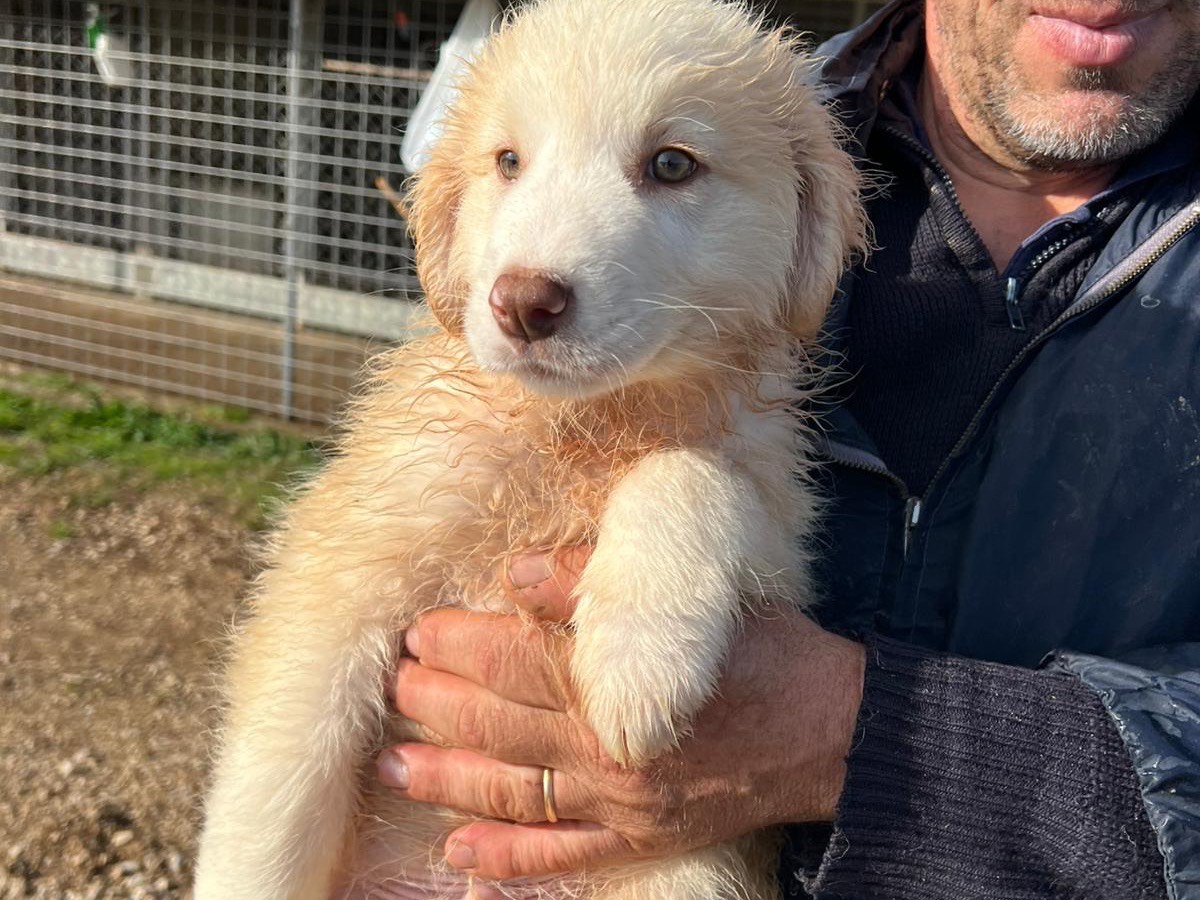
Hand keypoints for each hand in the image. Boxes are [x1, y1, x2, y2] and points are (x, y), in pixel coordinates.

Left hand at [379, 548, 864, 882]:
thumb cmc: (765, 654)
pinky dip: (507, 859)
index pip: (520, 661)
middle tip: (397, 686)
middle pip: (504, 725)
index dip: (463, 645)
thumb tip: (520, 574)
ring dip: (448, 780)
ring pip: (516, 793)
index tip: (421, 631)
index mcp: (621, 683)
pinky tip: (459, 852)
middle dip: (441, 705)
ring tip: (392, 766)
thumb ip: (600, 586)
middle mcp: (610, 748)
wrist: (832, 732)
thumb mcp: (694, 604)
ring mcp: (621, 803)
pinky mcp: (639, 838)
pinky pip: (561, 856)